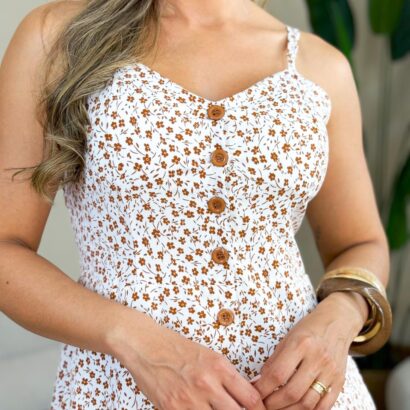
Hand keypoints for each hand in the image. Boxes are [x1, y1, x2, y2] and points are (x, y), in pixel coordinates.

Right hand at [109, 310, 265, 409]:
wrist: (146, 345)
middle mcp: (208, 384)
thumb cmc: (177, 348)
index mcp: (219, 367)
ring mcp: (190, 399)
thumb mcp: (208, 356)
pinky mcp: (173, 409)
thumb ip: (227, 377)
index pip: (251, 398)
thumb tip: (244, 397)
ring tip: (218, 409)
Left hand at [251, 292, 365, 409]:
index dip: (262, 389)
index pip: (277, 374)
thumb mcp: (288, 337)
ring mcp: (330, 372)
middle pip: (292, 392)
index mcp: (300, 344)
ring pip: (308, 403)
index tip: (253, 394)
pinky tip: (296, 409)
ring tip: (277, 409)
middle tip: (262, 406)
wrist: (338, 321)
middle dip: (273, 404)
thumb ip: (275, 360)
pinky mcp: (340, 382)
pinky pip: (324, 406)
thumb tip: (258, 382)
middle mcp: (317, 358)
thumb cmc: (308, 328)